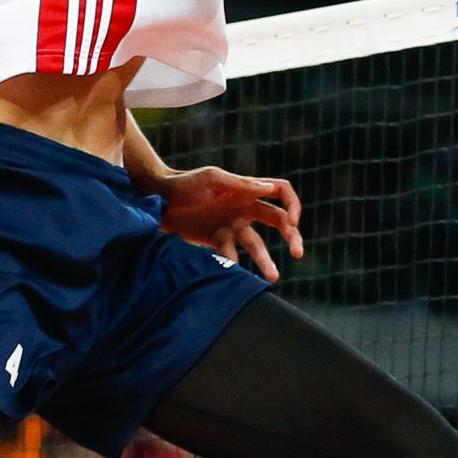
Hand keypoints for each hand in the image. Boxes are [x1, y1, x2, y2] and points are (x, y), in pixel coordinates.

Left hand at [147, 163, 304, 280]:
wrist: (158, 200)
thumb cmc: (186, 183)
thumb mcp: (213, 179)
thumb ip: (240, 185)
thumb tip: (269, 188)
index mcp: (247, 190)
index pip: (281, 191)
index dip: (293, 205)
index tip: (293, 221)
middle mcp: (244, 208)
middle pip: (279, 221)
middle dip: (292, 236)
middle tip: (298, 253)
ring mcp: (232, 225)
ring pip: (256, 244)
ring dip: (266, 260)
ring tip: (273, 278)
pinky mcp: (217, 240)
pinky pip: (231, 254)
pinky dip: (234, 264)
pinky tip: (234, 273)